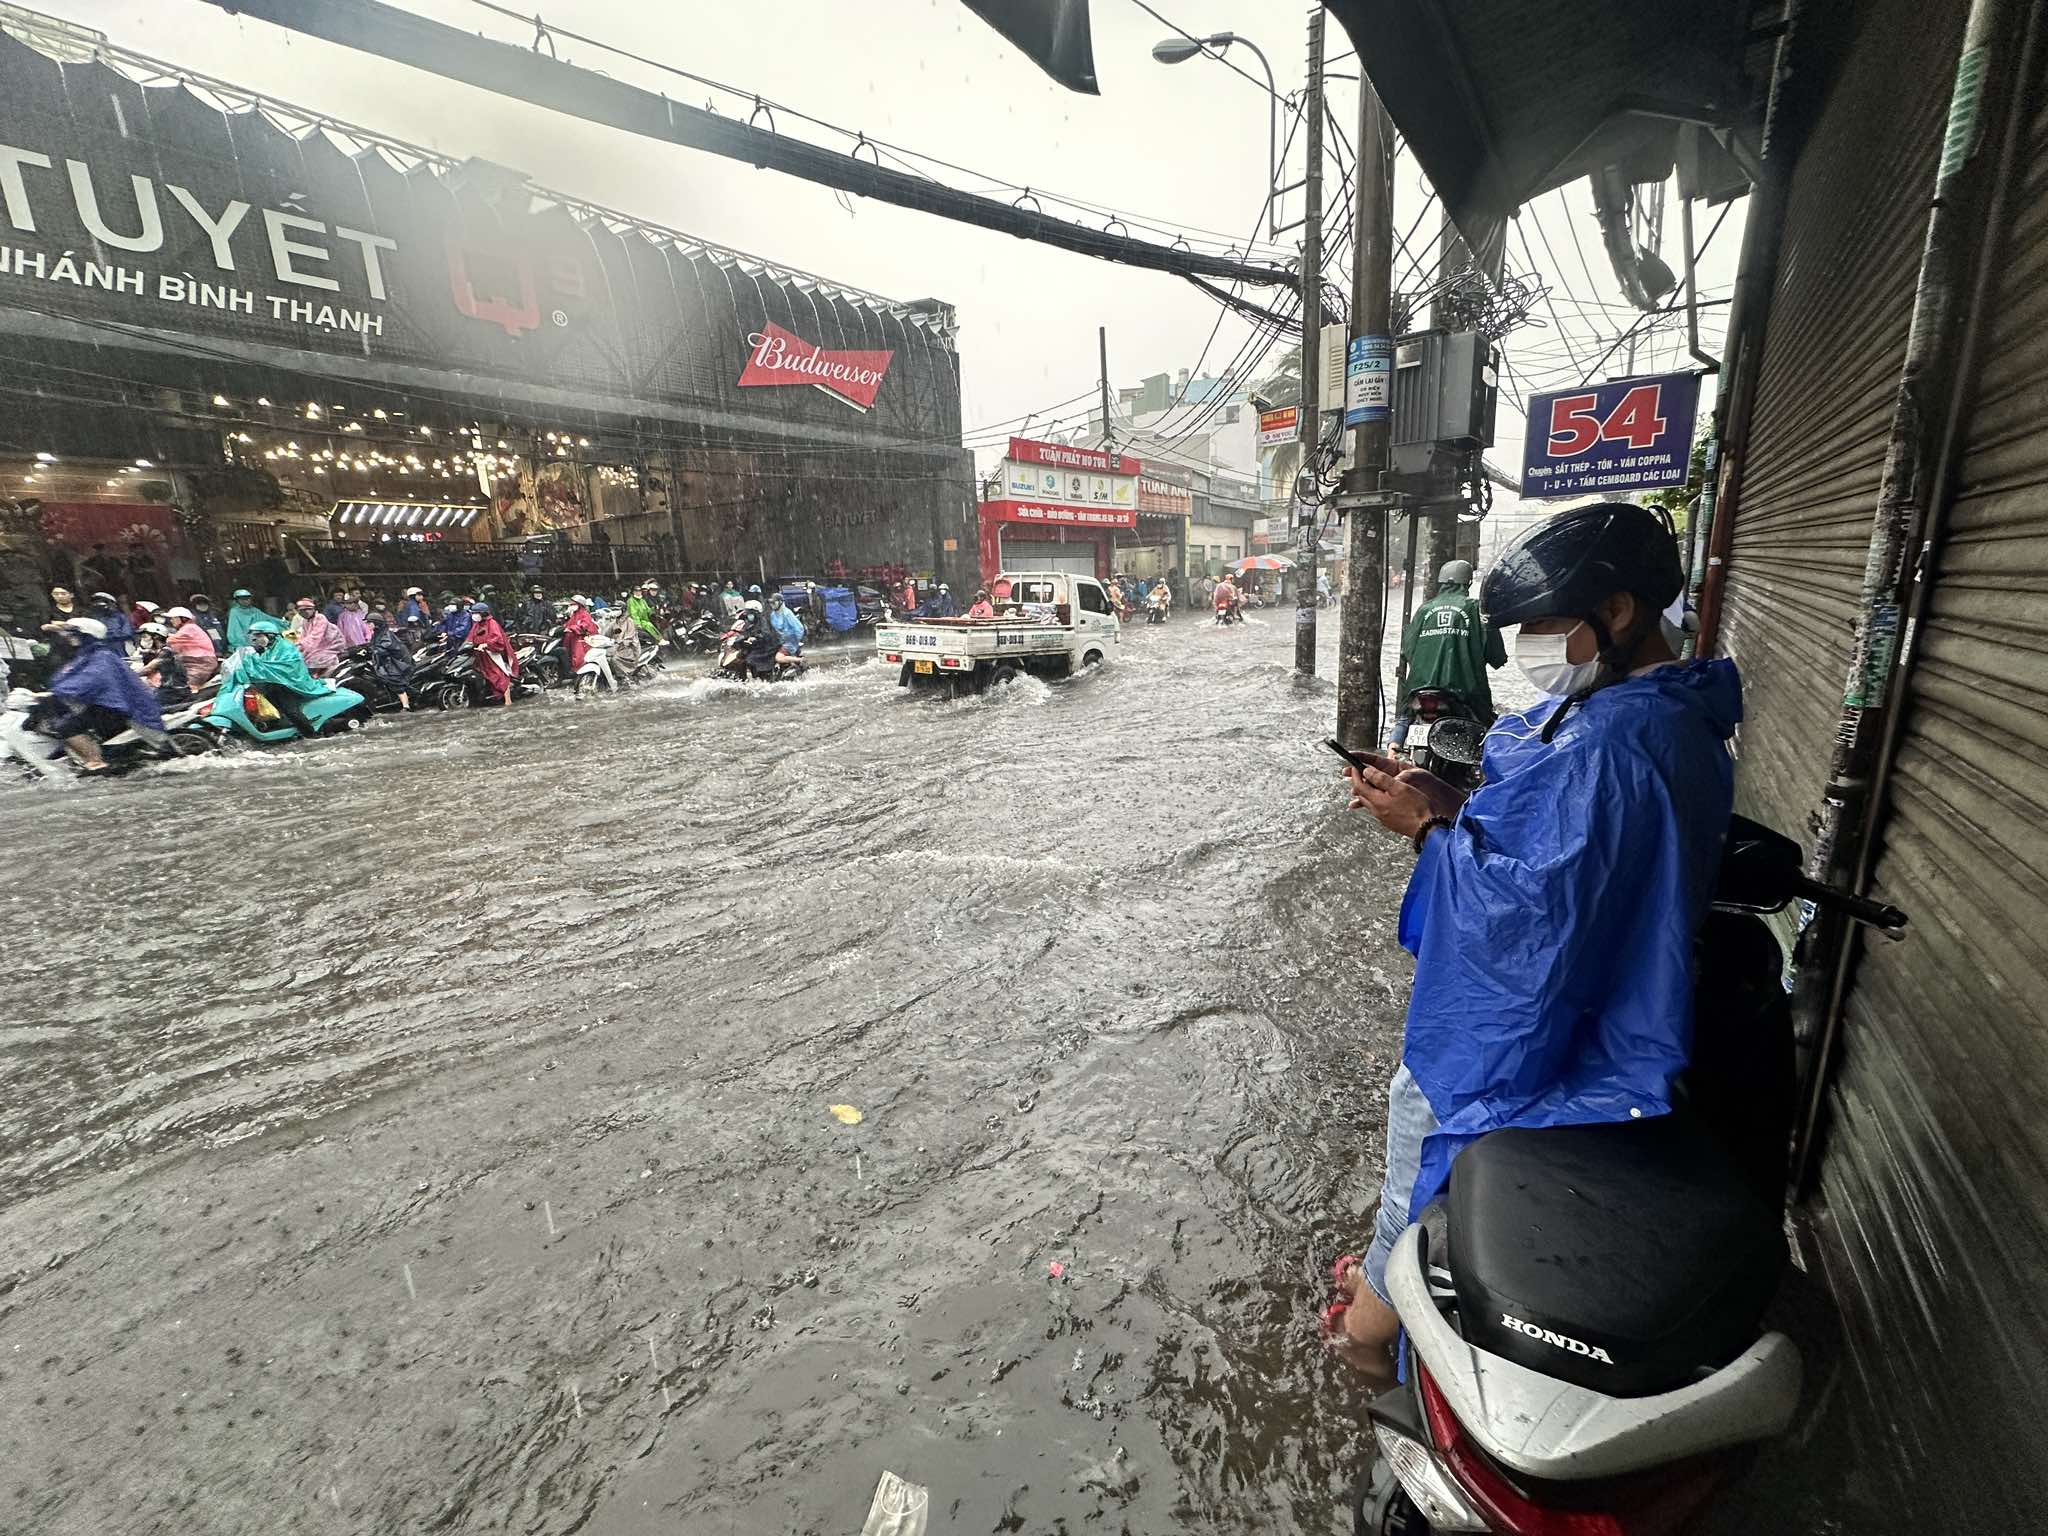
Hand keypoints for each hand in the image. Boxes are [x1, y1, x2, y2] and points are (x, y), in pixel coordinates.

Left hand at [1343, 754, 1463, 839]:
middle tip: (1361, 774)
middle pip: (1362, 795)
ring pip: (1369, 802)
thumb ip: (1382, 779)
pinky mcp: (1389, 822)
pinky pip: (1377, 809)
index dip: (1355, 774)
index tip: (1355, 767)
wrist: (1427, 828)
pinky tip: (1384, 798)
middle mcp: (1377, 811)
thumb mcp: (1399, 787)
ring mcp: (1383, 818)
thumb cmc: (1417, 808)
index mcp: (1377, 801)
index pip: (1359, 786)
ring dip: (1368, 792)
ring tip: (1371, 784)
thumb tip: (1368, 772)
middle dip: (1360, 782)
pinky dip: (1376, 800)